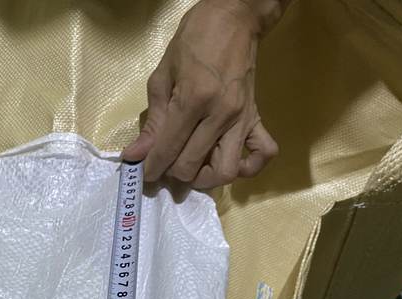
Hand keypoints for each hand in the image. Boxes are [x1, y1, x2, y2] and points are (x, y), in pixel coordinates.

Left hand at [122, 0, 285, 186]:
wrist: (235, 16)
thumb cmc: (195, 40)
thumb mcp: (163, 75)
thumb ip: (152, 120)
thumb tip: (137, 154)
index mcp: (193, 99)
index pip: (168, 150)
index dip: (151, 167)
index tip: (144, 172)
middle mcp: (220, 114)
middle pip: (192, 167)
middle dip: (172, 172)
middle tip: (165, 164)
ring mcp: (242, 119)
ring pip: (225, 171)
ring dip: (205, 178)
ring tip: (193, 166)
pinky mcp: (257, 118)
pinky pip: (264, 154)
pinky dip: (248, 168)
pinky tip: (229, 162)